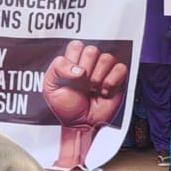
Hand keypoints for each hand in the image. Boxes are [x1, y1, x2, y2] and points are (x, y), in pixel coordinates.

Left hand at [42, 40, 129, 168]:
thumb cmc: (66, 107)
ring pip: (107, 58)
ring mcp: (104, 70)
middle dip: (86, 71)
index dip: (74, 61)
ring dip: (98, 78)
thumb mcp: (50, 86)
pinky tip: (104, 92)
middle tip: (82, 85)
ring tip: (93, 90)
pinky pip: (120, 69)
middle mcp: (89, 62)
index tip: (71, 77)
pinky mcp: (118, 80)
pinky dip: (112, 82)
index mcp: (73, 60)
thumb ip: (57, 68)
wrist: (80, 124)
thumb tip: (78, 69)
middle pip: (92, 50)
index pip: (77, 45)